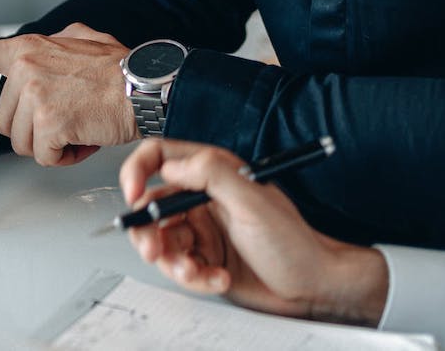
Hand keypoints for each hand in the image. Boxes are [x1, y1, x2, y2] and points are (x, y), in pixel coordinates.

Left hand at [0, 23, 137, 165]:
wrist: (148, 86)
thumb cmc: (121, 70)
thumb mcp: (83, 39)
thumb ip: (55, 45)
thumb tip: (46, 51)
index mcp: (27, 49)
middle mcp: (24, 69)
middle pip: (3, 120)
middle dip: (32, 128)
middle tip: (65, 117)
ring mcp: (34, 95)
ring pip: (21, 142)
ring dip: (50, 143)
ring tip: (78, 124)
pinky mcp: (48, 122)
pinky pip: (43, 156)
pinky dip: (65, 156)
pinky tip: (83, 136)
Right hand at [119, 139, 388, 325]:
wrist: (311, 287)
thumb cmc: (293, 242)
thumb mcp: (252, 200)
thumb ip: (212, 174)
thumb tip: (171, 165)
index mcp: (213, 173)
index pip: (161, 157)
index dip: (138, 171)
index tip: (132, 194)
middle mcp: (203, 199)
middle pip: (151, 207)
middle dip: (148, 231)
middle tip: (154, 250)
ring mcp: (202, 231)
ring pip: (161, 243)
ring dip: (173, 261)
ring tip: (197, 271)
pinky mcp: (204, 260)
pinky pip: (179, 268)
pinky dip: (194, 277)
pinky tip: (219, 278)